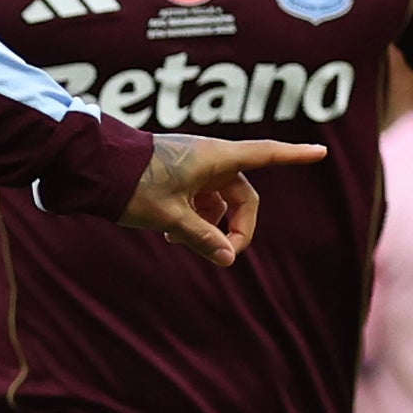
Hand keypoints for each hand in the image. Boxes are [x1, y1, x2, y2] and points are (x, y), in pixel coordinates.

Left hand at [124, 133, 323, 265]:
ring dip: (210, 225)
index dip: (294, 156)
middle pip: (242, 196)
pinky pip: (199, 199)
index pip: (266, 154)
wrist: (93, 166)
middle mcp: (209, 158)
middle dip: (237, 227)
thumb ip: (202, 238)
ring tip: (180, 242)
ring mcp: (192, 166)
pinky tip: (172, 236)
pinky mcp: (176, 174)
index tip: (319, 153)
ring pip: (218, 201)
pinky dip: (194, 218)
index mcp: (216, 157)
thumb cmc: (133, 184)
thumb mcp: (170, 217)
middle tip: (225, 256)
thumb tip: (229, 258)